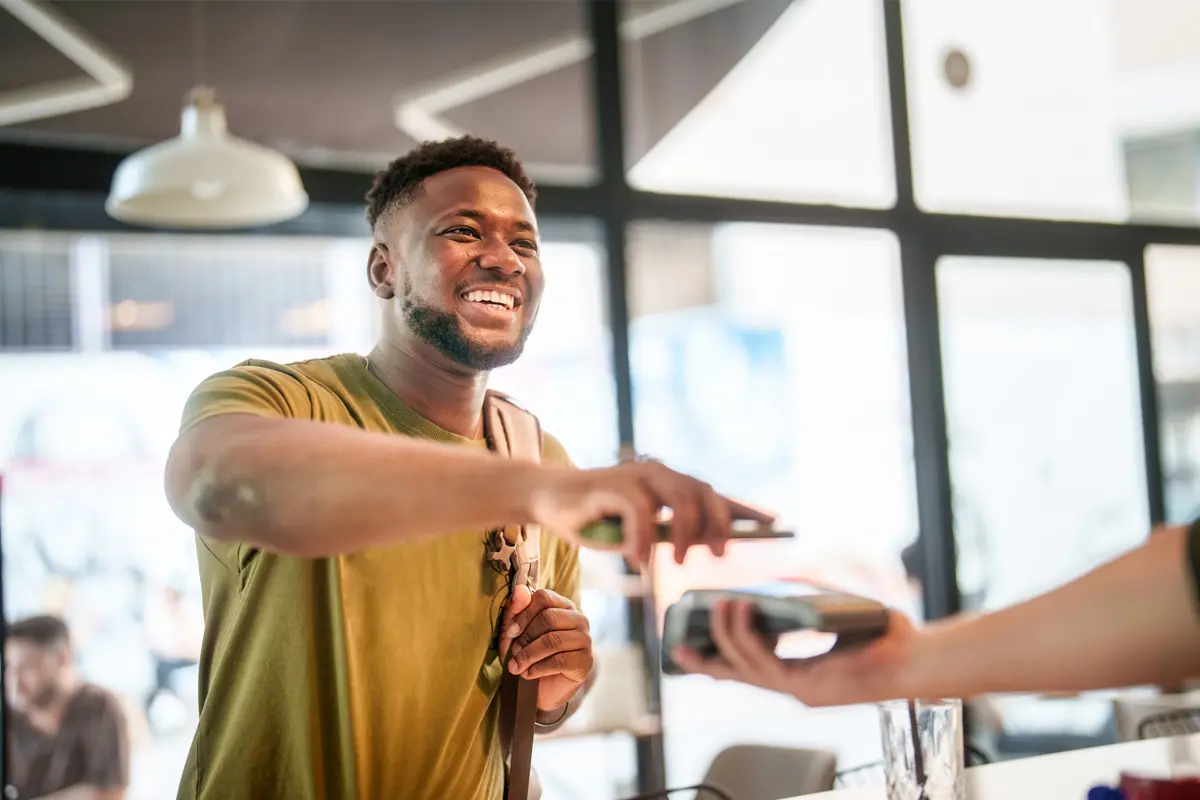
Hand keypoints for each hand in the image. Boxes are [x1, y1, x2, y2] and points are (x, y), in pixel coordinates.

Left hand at [499, 586, 592, 711]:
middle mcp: (579, 619)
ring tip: (516, 666)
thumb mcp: (516, 633)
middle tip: (513, 653)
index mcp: (563, 606)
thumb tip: (519, 589)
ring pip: (553, 640)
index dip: (523, 614)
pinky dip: (538, 668)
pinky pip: (559, 661)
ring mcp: (585, 640)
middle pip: (549, 617)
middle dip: (525, 637)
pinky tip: (528, 674)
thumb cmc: (529, 655)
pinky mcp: (585, 661)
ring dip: (528, 655)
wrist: (541, 690)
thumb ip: (516, 611)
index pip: (544, 597)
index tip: (510, 632)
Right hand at [530, 460, 775, 565]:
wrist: (550, 500)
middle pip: (705, 494)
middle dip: (718, 525)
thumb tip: (701, 547)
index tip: (775, 522)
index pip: (715, 494)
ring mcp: (638, 476)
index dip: (745, 509)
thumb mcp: (639, 532)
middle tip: (715, 556)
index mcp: (669, 485)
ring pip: (680, 500)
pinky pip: (641, 512)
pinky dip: (642, 539)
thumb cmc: (597, 519)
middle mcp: (659, 474)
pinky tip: (638, 562)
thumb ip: (667, 536)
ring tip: (677, 562)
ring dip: (684, 534)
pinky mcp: (614, 484)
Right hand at [672, 599, 919, 706]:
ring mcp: (800, 690)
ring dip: (727, 636)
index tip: (686, 649)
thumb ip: (807, 600)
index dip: (715, 662)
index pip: (746, 670)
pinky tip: (741, 614)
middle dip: (707, 654)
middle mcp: (794, 687)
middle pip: (736, 673)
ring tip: (720, 607)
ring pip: (746, 667)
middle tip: (684, 634)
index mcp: (799, 675)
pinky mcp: (809, 687)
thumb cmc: (885, 638)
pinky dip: (748, 638)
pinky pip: (766, 664)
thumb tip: (780, 582)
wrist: (917, 657)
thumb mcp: (836, 614)